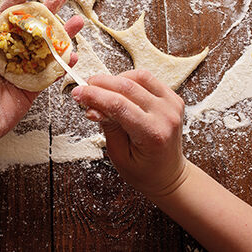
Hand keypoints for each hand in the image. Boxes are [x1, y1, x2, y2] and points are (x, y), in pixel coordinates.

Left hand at [0, 0, 83, 149]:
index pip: (8, 14)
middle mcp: (11, 51)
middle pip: (33, 26)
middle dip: (47, 10)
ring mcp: (25, 67)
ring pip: (47, 46)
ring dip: (63, 34)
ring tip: (78, 20)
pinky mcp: (34, 86)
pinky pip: (52, 72)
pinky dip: (64, 63)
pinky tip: (74, 53)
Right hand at [71, 69, 186, 200]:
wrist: (169, 174)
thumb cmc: (144, 171)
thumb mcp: (119, 156)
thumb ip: (107, 127)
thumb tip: (91, 107)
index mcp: (153, 134)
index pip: (118, 105)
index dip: (94, 95)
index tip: (77, 93)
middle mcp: (166, 116)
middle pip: (127, 86)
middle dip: (100, 84)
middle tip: (83, 89)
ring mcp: (172, 105)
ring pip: (139, 76)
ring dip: (115, 79)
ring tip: (101, 90)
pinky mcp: (174, 98)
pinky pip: (148, 79)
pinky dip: (129, 80)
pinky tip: (118, 90)